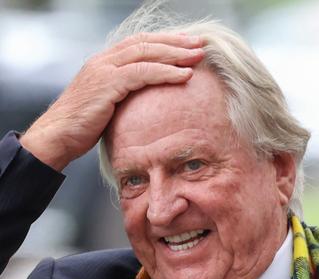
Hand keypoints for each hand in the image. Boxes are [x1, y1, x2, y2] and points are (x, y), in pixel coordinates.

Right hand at [20, 33, 205, 170]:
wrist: (58, 135)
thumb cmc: (83, 128)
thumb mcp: (106, 107)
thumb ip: (123, 98)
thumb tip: (144, 107)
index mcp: (104, 63)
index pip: (138, 44)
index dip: (163, 42)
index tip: (186, 45)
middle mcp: (104, 60)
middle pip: (145, 43)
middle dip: (175, 42)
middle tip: (200, 44)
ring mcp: (105, 69)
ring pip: (146, 53)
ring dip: (175, 53)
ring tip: (198, 56)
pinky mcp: (107, 83)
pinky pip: (143, 73)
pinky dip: (166, 72)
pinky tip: (184, 75)